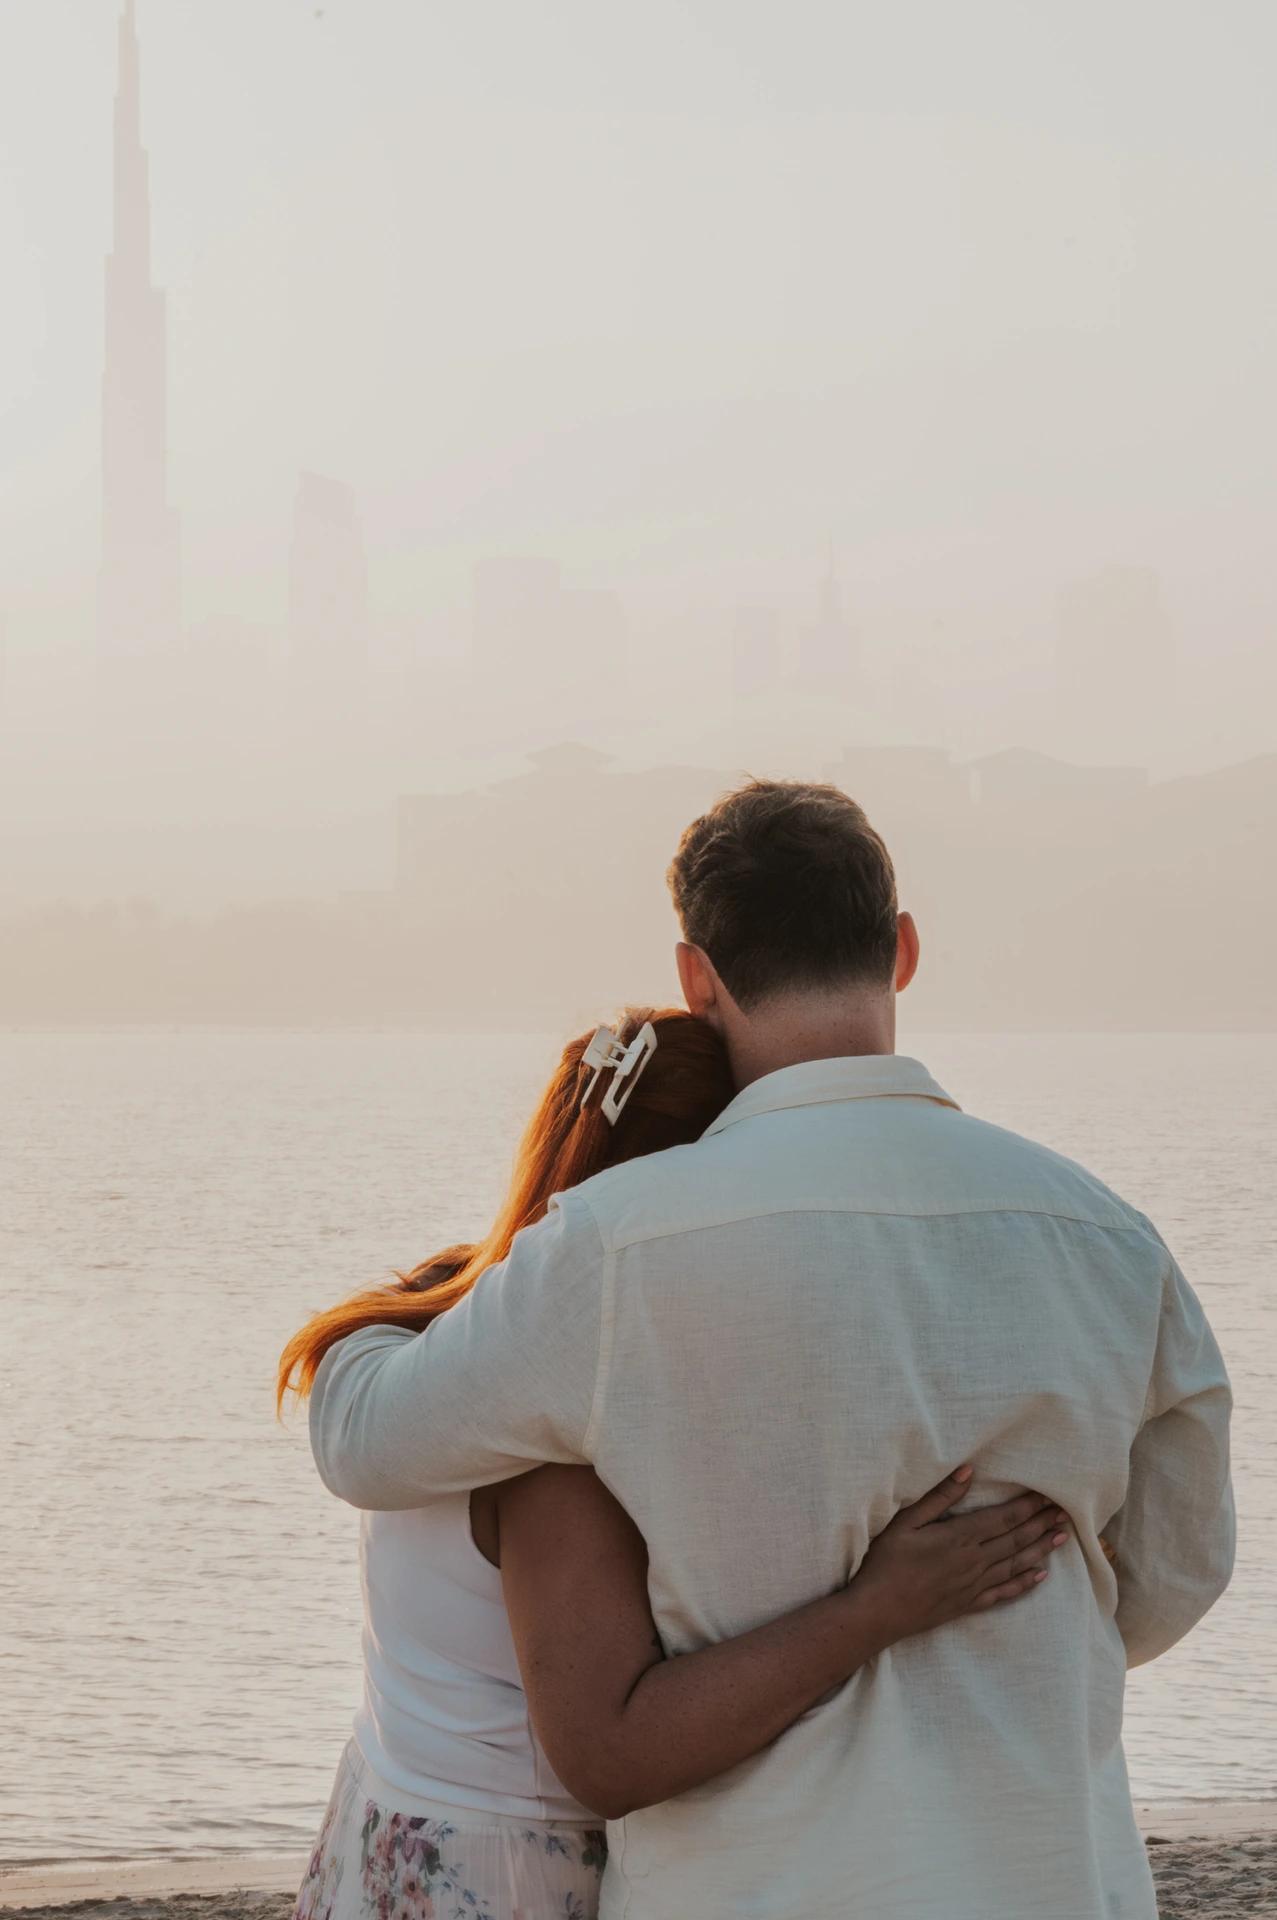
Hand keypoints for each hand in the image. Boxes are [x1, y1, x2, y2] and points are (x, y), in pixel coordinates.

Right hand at [850, 1467, 1069, 1643]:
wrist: (878, 1613)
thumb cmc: (886, 1563)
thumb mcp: (906, 1522)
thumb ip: (939, 1497)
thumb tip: (968, 1471)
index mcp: (960, 1538)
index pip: (1004, 1518)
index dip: (1029, 1507)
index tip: (1049, 1496)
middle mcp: (974, 1562)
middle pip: (1016, 1539)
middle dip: (1041, 1524)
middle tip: (1065, 1513)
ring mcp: (974, 1585)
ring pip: (1016, 1564)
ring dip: (1041, 1550)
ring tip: (1061, 1537)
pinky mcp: (969, 1604)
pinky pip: (1005, 1593)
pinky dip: (1025, 1584)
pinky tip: (1041, 1577)